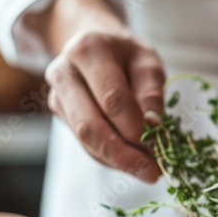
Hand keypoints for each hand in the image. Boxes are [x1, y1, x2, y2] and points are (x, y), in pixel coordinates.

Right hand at [40, 0, 164, 182]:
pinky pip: (86, 144)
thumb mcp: (147, 60)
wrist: (96, 45)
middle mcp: (64, 73)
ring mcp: (58, 97)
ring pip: (86, 140)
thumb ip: (151, 90)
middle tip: (152, 171)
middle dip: (123, 154)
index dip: (135, 126)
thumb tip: (153, 125)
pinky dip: (111, 158)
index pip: (111, 98)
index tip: (159, 144)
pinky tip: (133, 162)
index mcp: (87, 50)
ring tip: (148, 170)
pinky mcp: (62, 116)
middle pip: (90, 124)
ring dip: (118, 161)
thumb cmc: (125, 53)